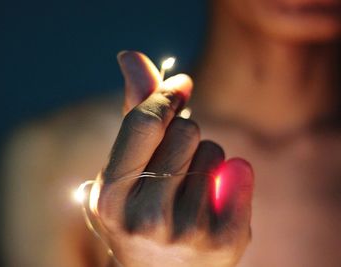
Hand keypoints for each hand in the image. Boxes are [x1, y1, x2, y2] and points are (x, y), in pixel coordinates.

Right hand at [94, 51, 253, 266]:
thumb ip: (133, 112)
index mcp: (111, 197)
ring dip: (206, 157)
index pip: (144, 123)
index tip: (180, 85)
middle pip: (186, 131)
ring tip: (190, 189)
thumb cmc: (139, 213)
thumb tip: (130, 55)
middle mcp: (145, 217)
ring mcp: (185, 232)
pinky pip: (240, 170)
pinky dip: (233, 174)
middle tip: (174, 164)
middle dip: (185, 135)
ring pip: (214, 149)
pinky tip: (218, 198)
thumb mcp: (123, 170)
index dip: (165, 96)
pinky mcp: (224, 240)